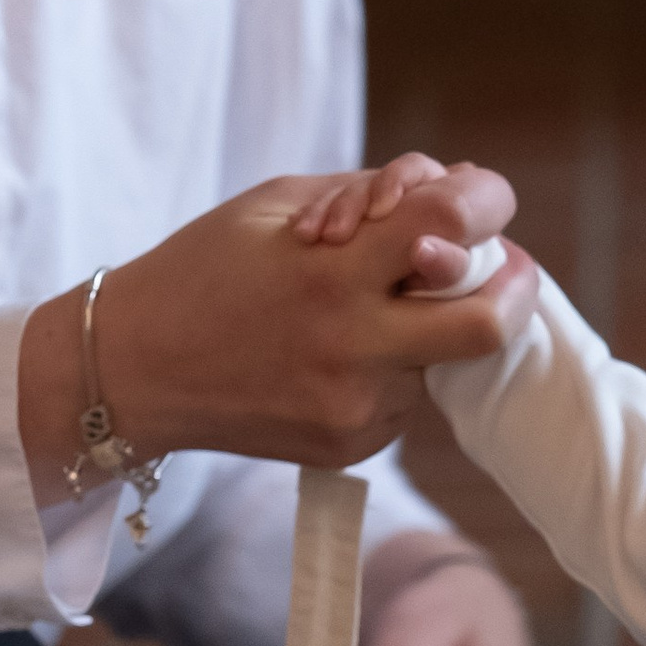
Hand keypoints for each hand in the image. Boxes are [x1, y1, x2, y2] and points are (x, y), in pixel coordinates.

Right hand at [16, 160, 535, 501]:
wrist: (133, 370)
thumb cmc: (207, 269)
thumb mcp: (281, 204)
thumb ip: (377, 198)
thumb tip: (462, 198)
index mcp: (332, 276)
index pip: (454, 228)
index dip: (484, 201)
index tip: (480, 201)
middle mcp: (352, 350)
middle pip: (490, 325)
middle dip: (512, 286)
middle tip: (502, 266)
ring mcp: (354, 409)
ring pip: (446, 360)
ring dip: (432, 325)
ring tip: (366, 309)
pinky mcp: (351, 447)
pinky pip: (409, 399)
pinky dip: (395, 367)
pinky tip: (337, 355)